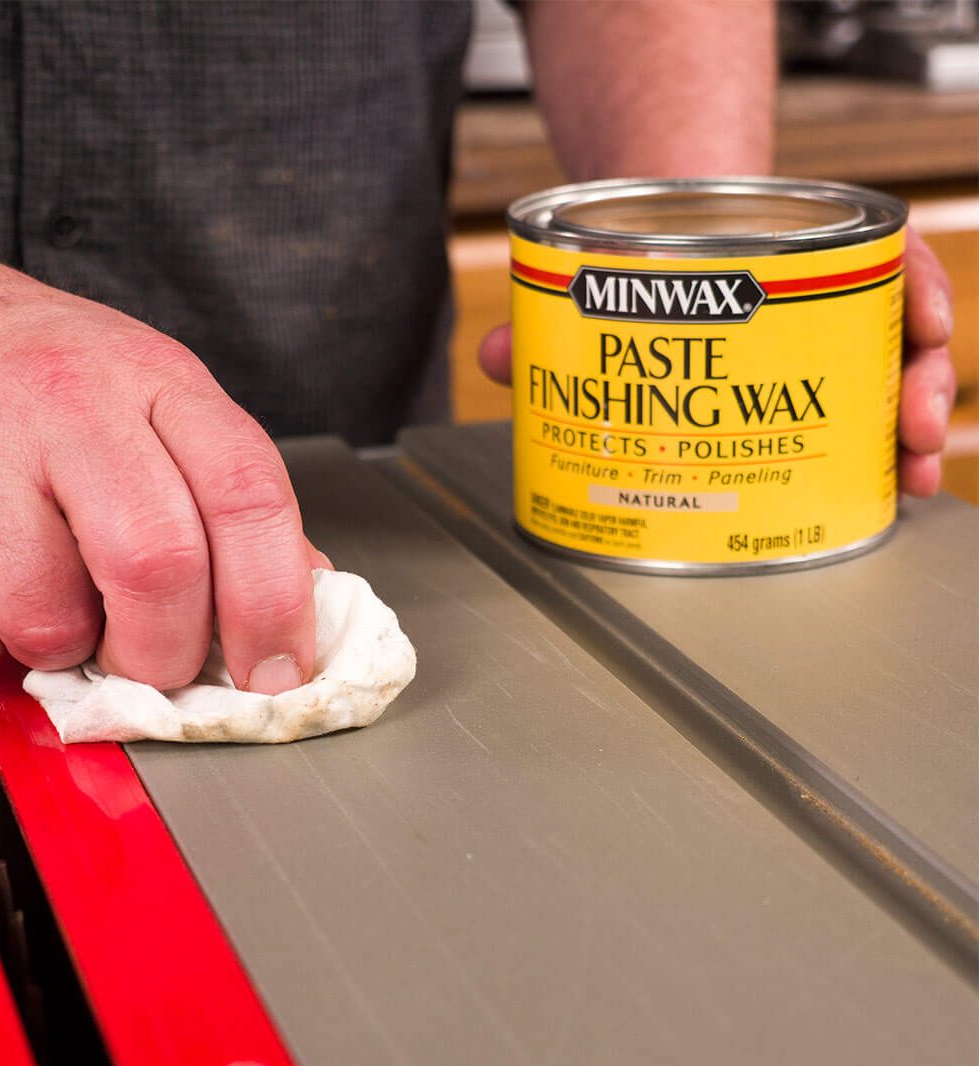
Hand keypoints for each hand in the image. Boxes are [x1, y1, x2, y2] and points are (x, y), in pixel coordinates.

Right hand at [0, 226, 321, 692]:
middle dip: (166, 652)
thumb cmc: (17, 364)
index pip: (249, 494)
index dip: (276, 603)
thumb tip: (299, 589)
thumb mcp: (142, 392)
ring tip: (46, 601)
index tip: (279, 671)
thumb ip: (219, 490)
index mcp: (154, 380)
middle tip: (150, 660)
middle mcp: (68, 405)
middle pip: (160, 566)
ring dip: (61, 649)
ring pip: (51, 618)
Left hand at [477, 226, 955, 496]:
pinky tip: (893, 477)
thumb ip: (546, 317)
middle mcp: (816, 288)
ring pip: (890, 369)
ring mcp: (819, 334)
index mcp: (780, 249)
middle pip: (892, 325)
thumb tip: (501, 357)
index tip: (922, 324)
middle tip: (912, 427)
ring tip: (913, 468)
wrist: (654, 230)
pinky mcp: (810, 374)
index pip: (871, 253)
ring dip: (912, 419)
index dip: (908, 287)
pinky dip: (883, 438)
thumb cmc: (638, 256)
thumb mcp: (598, 272)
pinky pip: (861, 401)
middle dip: (915, 380)